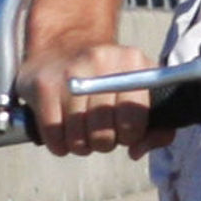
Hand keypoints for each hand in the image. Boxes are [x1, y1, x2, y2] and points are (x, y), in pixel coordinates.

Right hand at [24, 32, 165, 156]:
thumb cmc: (110, 80)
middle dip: (103, 144)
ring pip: (77, 138)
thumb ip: (157, 128)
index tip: (123, 132)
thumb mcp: (142, 92)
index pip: (134, 121)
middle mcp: (102, 61)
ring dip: (80, 146)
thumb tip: (136, 152)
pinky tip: (63, 135)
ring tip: (82, 133)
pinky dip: (58, 144)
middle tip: (100, 134)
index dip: (129, 137)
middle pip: (103, 134)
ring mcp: (70, 72)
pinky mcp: (44, 85)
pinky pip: (52, 134)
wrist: (63, 48)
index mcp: (133, 62)